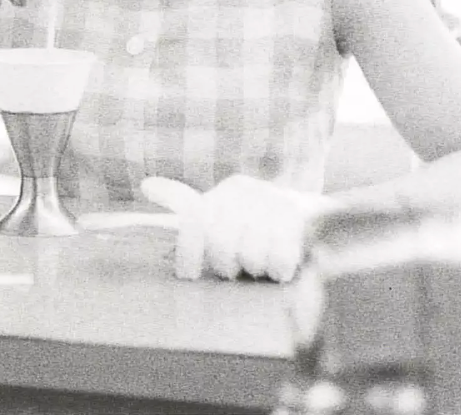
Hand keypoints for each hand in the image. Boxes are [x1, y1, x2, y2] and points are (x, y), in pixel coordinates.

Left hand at [140, 175, 338, 282]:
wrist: (314, 219)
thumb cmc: (256, 221)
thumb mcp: (220, 208)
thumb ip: (184, 201)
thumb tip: (146, 184)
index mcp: (226, 191)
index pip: (194, 221)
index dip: (188, 252)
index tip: (188, 275)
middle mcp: (248, 192)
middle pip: (221, 246)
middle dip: (226, 265)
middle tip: (236, 268)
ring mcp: (275, 204)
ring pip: (250, 257)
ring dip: (255, 268)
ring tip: (261, 261)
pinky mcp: (300, 221)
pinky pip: (278, 261)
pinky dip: (277, 270)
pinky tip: (279, 265)